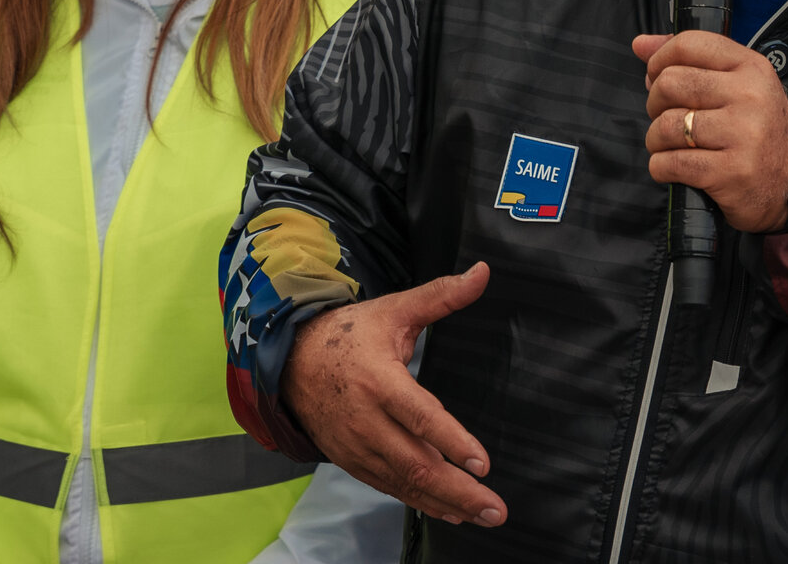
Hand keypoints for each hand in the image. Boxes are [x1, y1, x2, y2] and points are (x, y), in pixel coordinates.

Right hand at [282, 265, 505, 527]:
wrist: (292, 360)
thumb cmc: (350, 333)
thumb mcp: (395, 308)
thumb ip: (442, 295)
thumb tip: (483, 272)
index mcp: (379, 381)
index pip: (420, 417)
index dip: (451, 442)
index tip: (482, 463)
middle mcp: (366, 421)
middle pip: (416, 463)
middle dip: (458, 490)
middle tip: (494, 509)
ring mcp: (357, 446)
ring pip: (404, 483)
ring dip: (444, 502)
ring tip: (481, 514)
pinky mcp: (351, 460)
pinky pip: (388, 487)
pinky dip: (419, 502)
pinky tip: (448, 510)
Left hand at [634, 31, 787, 232]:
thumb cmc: (760, 130)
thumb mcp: (740, 84)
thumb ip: (692, 59)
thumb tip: (640, 44)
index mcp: (751, 67)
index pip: (689, 44)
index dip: (660, 59)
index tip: (656, 76)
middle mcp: (749, 95)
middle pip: (671, 83)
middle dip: (654, 102)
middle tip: (665, 116)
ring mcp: (742, 134)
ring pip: (666, 125)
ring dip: (656, 139)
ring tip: (668, 144)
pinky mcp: (730, 171)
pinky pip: (671, 163)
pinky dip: (661, 167)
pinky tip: (673, 167)